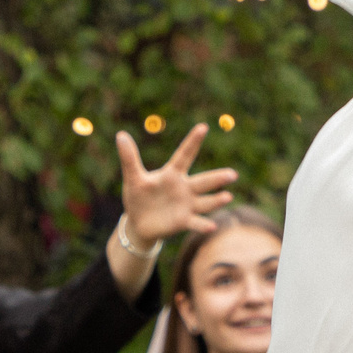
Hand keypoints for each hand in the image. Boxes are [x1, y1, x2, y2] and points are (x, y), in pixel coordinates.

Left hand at [117, 123, 238, 246]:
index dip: (192, 142)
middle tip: (233, 174)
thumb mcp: (133, 178)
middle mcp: (184, 188)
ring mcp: (186, 205)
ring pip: (205, 202)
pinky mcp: (183, 221)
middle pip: (203, 181)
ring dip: (216, 200)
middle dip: (217, 178)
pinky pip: (195, 222)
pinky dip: (203, 225)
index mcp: (172, 174)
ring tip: (228, 196)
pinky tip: (212, 226)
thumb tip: (120, 134)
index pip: (184, 155)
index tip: (202, 127)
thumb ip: (129, 158)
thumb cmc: (138, 197)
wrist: (139, 223)